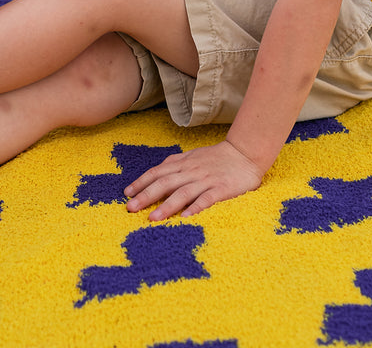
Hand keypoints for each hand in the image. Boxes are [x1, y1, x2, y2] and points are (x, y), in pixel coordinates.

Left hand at [123, 140, 264, 220]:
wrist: (244, 153)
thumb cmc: (215, 157)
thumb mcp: (192, 156)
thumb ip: (175, 164)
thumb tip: (156, 174)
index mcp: (183, 163)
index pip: (158, 172)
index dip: (141, 182)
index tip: (127, 193)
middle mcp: (191, 170)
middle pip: (165, 182)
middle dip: (146, 195)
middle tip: (130, 208)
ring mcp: (206, 179)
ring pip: (183, 192)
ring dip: (167, 206)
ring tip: (153, 218)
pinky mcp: (221, 189)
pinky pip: (207, 198)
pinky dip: (196, 207)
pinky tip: (186, 218)